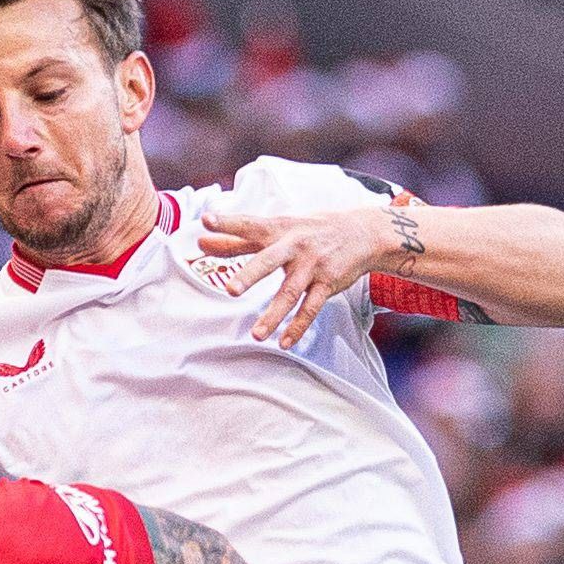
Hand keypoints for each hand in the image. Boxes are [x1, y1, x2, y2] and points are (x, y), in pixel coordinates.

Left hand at [199, 206, 395, 347]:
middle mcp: (294, 246)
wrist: (362, 232)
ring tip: (256, 335)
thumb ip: (239, 240)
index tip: (206, 221)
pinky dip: (298, 326)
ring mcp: (312, 265)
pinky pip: (311, 308)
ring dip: (273, 315)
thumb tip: (202, 243)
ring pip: (290, 292)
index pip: (249, 225)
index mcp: (278, 229)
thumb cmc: (310, 231)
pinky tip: (284, 342)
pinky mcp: (328, 283)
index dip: (228, 223)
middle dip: (250, 275)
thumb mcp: (278, 229)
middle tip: (230, 290)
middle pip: (269, 260)